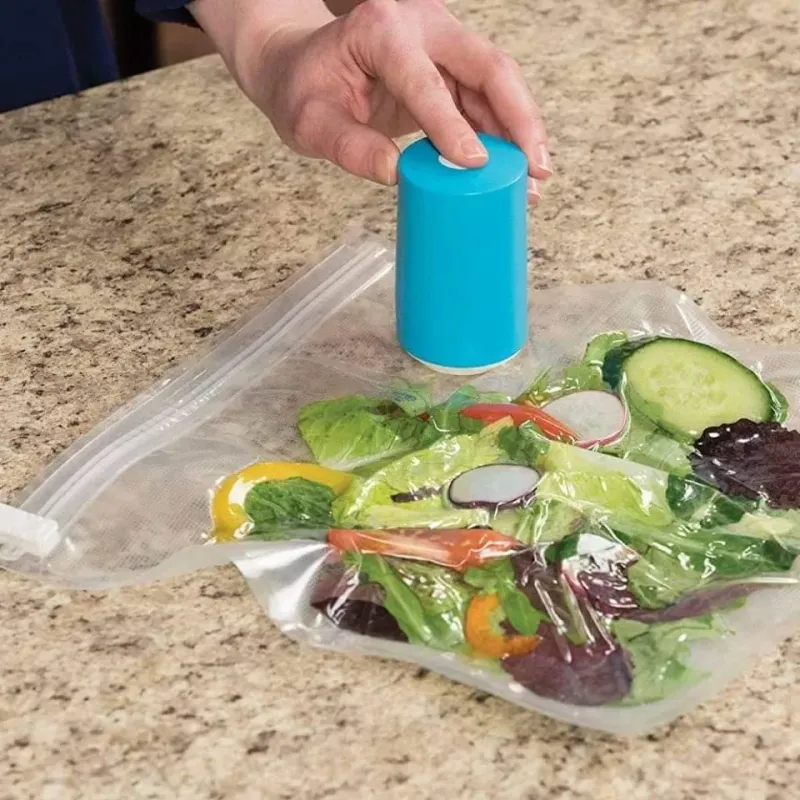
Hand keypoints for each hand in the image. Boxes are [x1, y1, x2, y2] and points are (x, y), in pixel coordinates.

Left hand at [190, 0, 550, 201]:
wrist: (302, 67)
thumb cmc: (303, 89)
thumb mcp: (309, 122)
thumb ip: (348, 146)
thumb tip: (395, 173)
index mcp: (382, 30)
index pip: (427, 80)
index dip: (452, 124)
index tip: (473, 164)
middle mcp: (421, 27)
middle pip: (489, 66)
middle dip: (519, 119)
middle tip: (537, 167)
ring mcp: (441, 44)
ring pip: (498, 83)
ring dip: (520, 131)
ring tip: (535, 179)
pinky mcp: (450, 69)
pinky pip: (487, 100)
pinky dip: (504, 135)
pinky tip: (517, 168)